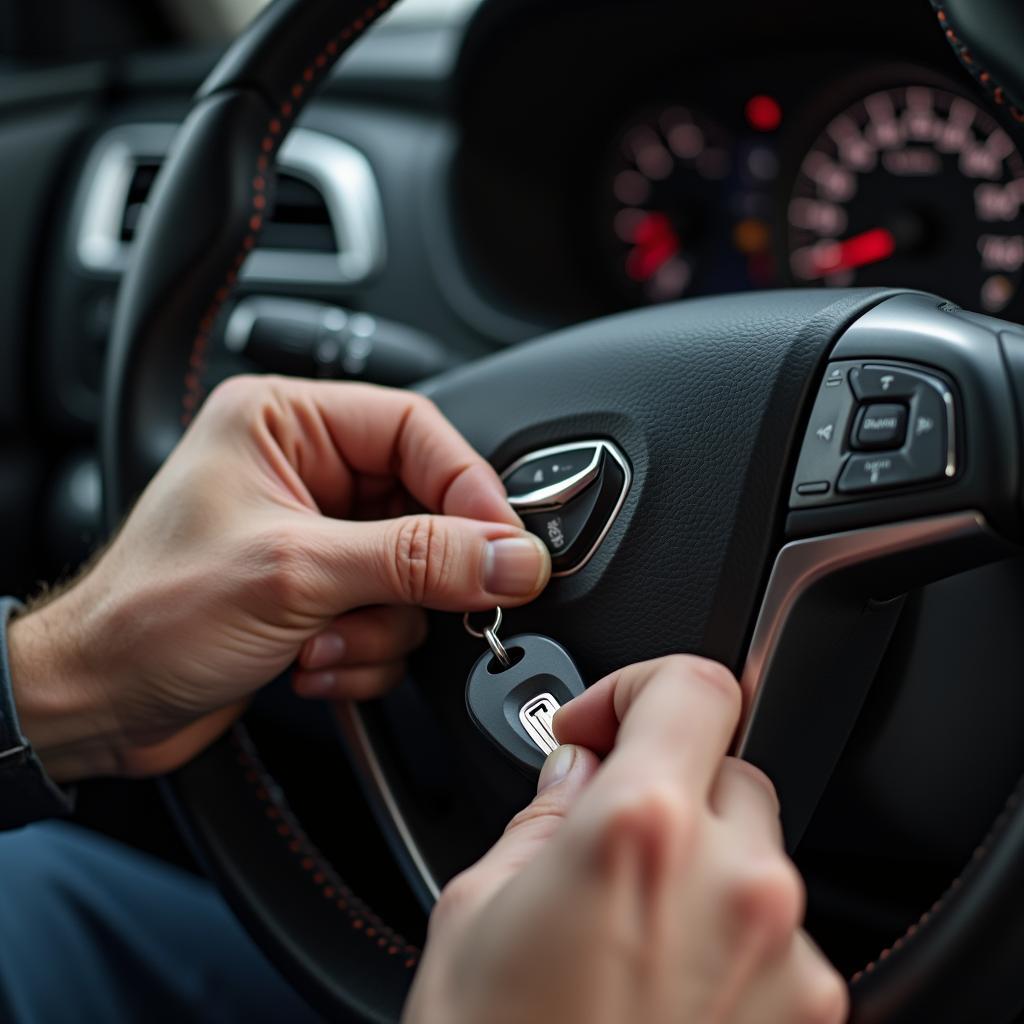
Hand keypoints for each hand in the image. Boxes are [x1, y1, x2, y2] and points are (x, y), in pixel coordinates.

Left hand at [9, 376, 549, 780]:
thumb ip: (415, 559)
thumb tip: (507, 555)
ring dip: (377, 627)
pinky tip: (308, 663)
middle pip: (425, 508)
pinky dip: (362, 653)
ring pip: (414, 575)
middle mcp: (305, 471)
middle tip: (424, 607)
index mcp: (287, 423)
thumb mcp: (296, 574)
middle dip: (414, 577)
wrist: (95, 705)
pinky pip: (390, 618)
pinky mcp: (321, 593)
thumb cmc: (147, 617)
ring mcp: (316, 536)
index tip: (505, 545)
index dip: (469, 488)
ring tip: (320, 643)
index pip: (417, 431)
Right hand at [405, 656, 846, 1023]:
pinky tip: (661, 975)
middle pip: (726, 767)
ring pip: (754, 846)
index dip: (639, 687)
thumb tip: (576, 766)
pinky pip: (776, 924)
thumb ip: (543, 812)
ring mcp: (784, 955)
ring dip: (698, 856)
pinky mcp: (809, 1012)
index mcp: (640, 833)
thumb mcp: (476, 907)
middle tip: (603, 828)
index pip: (693, 686)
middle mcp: (733, 884)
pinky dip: (726, 926)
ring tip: (626, 920)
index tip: (603, 724)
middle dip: (665, 781)